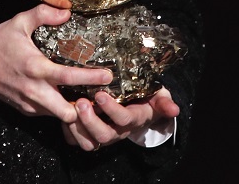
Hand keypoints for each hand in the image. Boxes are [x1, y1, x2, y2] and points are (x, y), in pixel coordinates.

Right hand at [0, 5, 113, 123]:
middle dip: (84, 108)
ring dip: (72, 110)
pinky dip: (57, 109)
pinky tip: (63, 96)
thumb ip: (44, 14)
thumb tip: (67, 11)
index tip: (108, 77)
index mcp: (35, 67)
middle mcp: (34, 90)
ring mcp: (29, 103)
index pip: (69, 77)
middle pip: (68, 112)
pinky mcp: (25, 110)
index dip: (91, 78)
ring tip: (84, 97)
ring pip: (58, 117)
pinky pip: (47, 114)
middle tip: (96, 96)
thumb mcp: (19, 21)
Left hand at [62, 87, 179, 151]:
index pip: (123, 119)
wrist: (138, 108)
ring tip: (70, 108)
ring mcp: (103, 134)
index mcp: (133, 120)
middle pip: (103, 135)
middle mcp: (117, 131)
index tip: (100, 94)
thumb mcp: (158, 98)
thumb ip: (164, 103)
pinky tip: (63, 115)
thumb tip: (175, 109)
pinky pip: (75, 142)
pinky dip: (67, 132)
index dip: (111, 110)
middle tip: (80, 102)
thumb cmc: (146, 99)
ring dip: (77, 128)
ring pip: (89, 143)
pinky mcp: (89, 135)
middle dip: (90, 121)